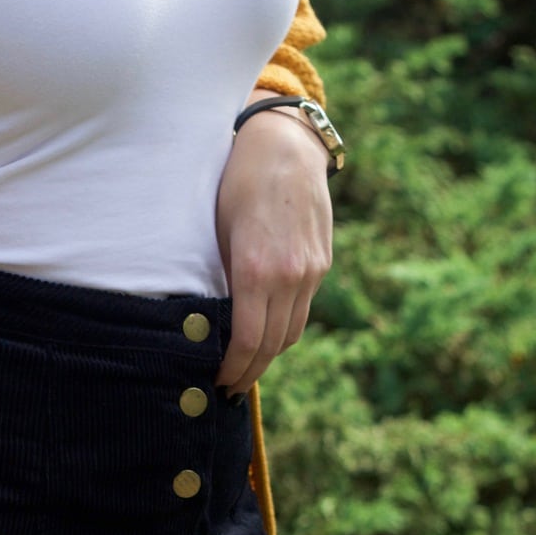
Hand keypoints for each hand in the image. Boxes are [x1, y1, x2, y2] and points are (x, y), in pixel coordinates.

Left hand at [214, 108, 332, 396]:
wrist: (285, 146)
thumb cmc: (237, 185)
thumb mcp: (218, 233)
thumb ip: (223, 280)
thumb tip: (214, 325)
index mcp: (258, 271)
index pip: (248, 342)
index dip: (232, 369)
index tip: (217, 382)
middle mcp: (290, 276)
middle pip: (273, 346)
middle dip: (249, 372)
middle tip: (229, 388)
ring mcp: (311, 271)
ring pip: (291, 332)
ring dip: (269, 356)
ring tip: (246, 368)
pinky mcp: (322, 263)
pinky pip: (302, 310)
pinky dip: (284, 329)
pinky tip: (266, 334)